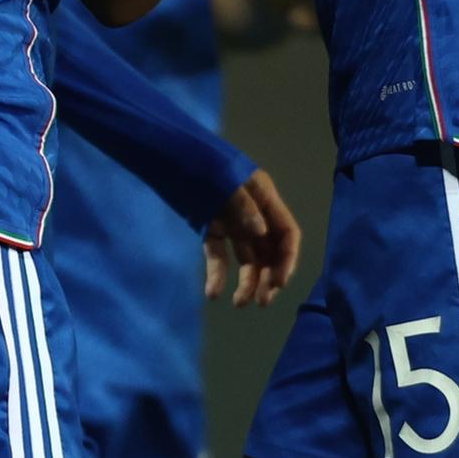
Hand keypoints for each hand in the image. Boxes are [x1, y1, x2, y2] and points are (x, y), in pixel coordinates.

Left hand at [203, 168, 301, 306]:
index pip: (286, 234)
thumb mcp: (227, 180)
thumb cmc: (204, 162)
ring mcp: (232, 223)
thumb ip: (245, 206)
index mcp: (265, 199)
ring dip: (247, 281)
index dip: (287, 259)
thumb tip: (260, 233)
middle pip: (270, 251)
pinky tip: (212, 293)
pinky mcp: (210, 229)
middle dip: (269, 277)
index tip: (278, 282)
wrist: (171, 155)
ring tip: (239, 302)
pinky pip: (218, 255)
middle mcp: (253, 214)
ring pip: (247, 258)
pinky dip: (217, 274)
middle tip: (262, 301)